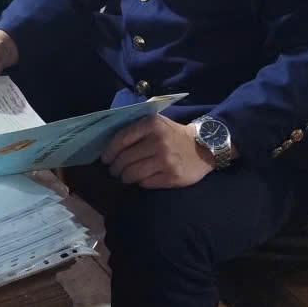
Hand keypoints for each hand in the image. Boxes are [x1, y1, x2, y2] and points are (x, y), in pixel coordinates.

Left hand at [100, 116, 214, 188]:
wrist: (202, 147)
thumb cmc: (173, 134)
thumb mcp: (156, 123)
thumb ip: (136, 129)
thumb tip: (110, 145)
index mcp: (151, 124)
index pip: (121, 139)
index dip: (109, 151)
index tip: (105, 158)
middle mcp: (158, 141)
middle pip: (125, 159)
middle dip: (115, 167)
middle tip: (114, 170)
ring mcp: (165, 160)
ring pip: (132, 173)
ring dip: (124, 177)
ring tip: (125, 176)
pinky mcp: (172, 176)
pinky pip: (145, 183)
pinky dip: (139, 182)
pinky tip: (141, 179)